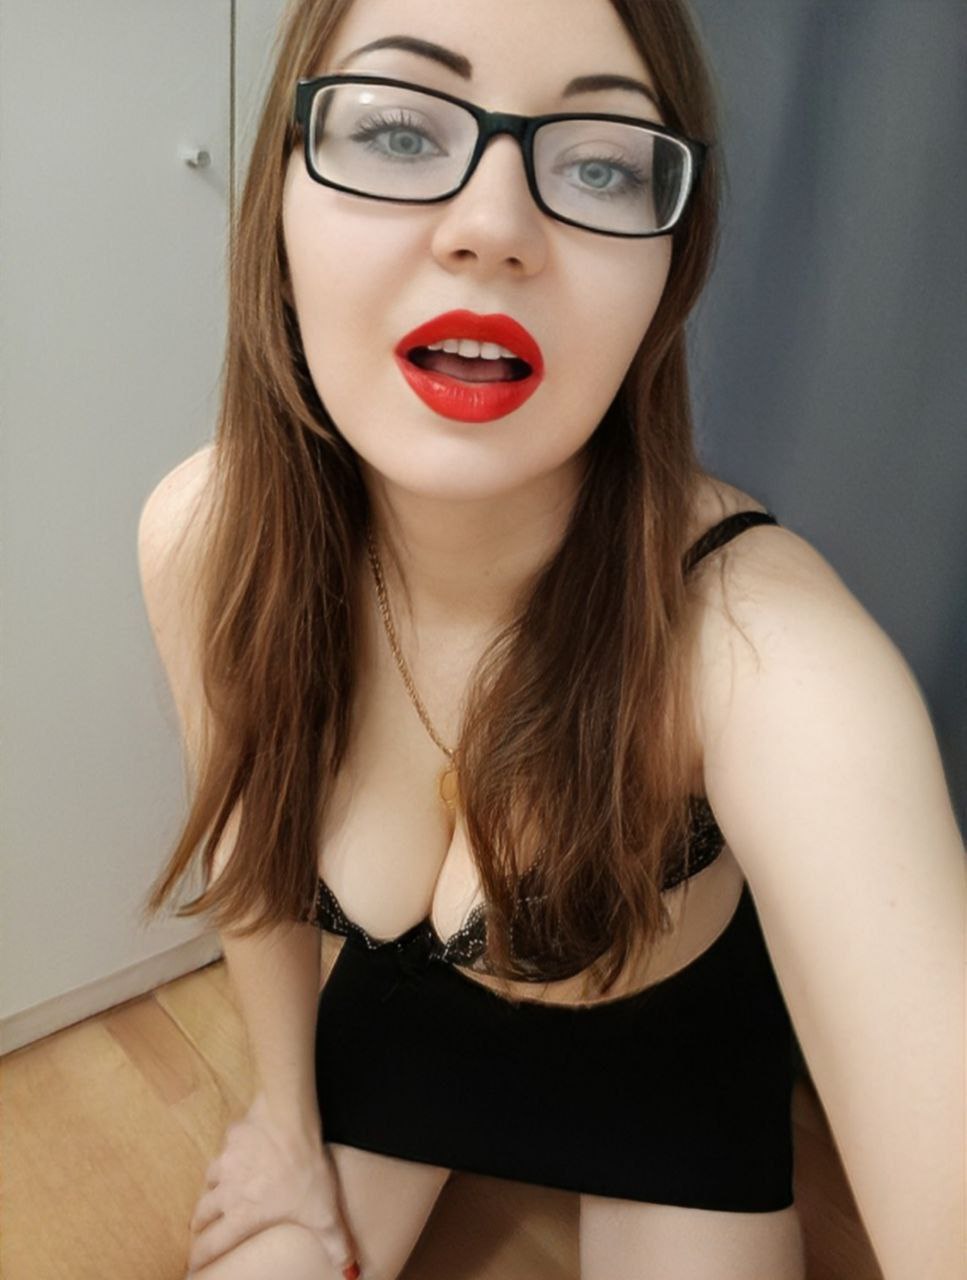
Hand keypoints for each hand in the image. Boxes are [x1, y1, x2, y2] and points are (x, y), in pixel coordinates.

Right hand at [187, 1092, 358, 1276]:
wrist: (290, 1120)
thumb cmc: (304, 1170)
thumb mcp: (323, 1212)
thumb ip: (334, 1243)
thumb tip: (350, 1273)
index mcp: (243, 1215)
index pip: (212, 1245)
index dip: (199, 1258)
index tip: (190, 1266)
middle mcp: (228, 1191)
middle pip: (202, 1212)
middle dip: (199, 1222)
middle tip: (198, 1227)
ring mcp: (226, 1160)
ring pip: (210, 1178)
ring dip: (211, 1186)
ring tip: (214, 1189)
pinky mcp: (233, 1135)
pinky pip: (225, 1147)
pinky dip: (227, 1152)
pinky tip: (238, 1148)